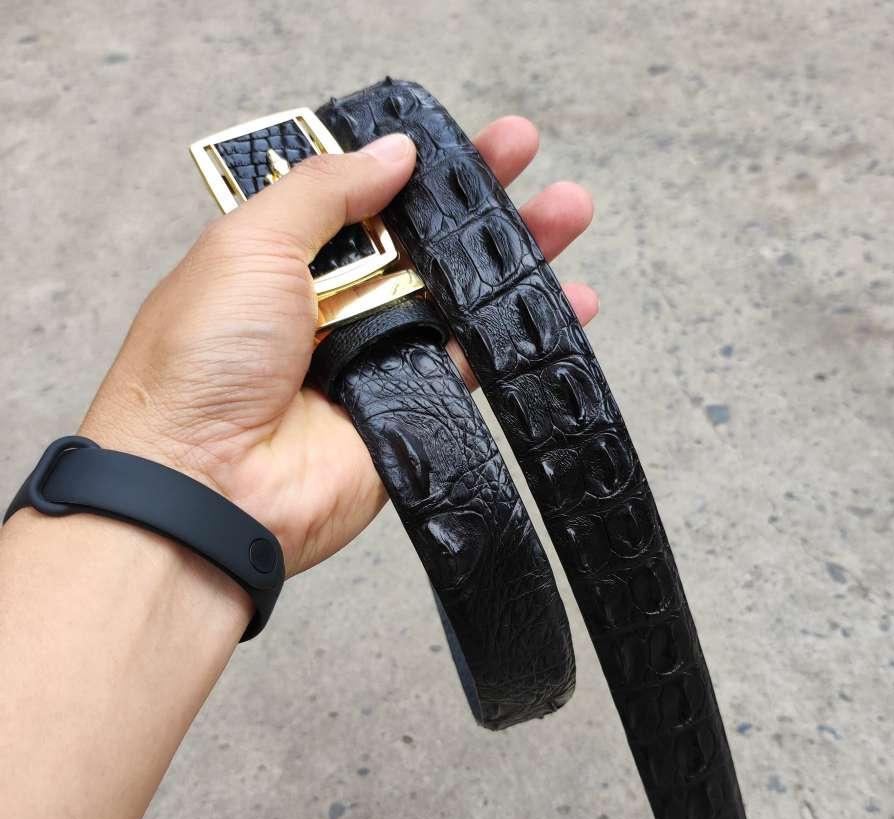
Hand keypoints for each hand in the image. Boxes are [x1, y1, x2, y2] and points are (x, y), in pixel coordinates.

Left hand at [81, 119, 597, 574]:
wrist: (210, 484)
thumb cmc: (201, 364)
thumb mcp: (248, 245)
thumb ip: (324, 192)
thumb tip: (392, 153)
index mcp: (290, 258)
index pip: (369, 198)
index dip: (419, 168)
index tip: (469, 138)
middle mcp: (338, 305)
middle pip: (425, 243)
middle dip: (481, 201)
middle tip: (531, 155)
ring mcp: (378, 357)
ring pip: (460, 299)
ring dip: (514, 259)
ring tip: (570, 210)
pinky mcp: (412, 408)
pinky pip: (474, 365)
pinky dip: (516, 338)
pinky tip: (567, 303)